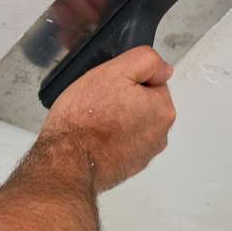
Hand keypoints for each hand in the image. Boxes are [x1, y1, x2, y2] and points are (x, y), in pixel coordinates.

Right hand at [36, 45, 175, 191]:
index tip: (108, 86)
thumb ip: (145, 62)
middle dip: (124, 100)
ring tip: (92, 121)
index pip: (151, 82)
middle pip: (143, 105)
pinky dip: (110, 140)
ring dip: (117, 120)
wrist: (67, 160)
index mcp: (163, 110)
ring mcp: (144, 155)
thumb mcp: (114, 71)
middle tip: (97, 101)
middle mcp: (161, 136)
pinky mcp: (127, 168)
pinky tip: (91, 138)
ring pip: (131, 124)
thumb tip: (164, 68)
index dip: (128, 79)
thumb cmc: (87, 114)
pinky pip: (121, 144)